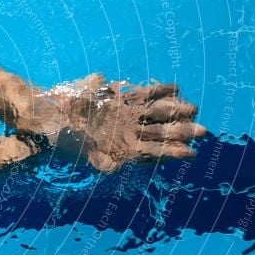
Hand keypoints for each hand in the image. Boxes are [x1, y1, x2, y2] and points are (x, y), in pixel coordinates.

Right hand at [59, 74, 206, 172]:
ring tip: (194, 109)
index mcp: (125, 148)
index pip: (155, 151)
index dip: (172, 152)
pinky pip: (146, 93)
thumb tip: (114, 167)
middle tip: (202, 132)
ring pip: (158, 113)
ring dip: (177, 112)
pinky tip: (175, 88)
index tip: (190, 152)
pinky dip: (160, 90)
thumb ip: (104, 162)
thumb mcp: (87, 157)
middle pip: (161, 131)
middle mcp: (130, 131)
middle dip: (181, 131)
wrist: (52, 120)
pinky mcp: (123, 97)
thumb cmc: (68, 142)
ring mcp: (128, 114)